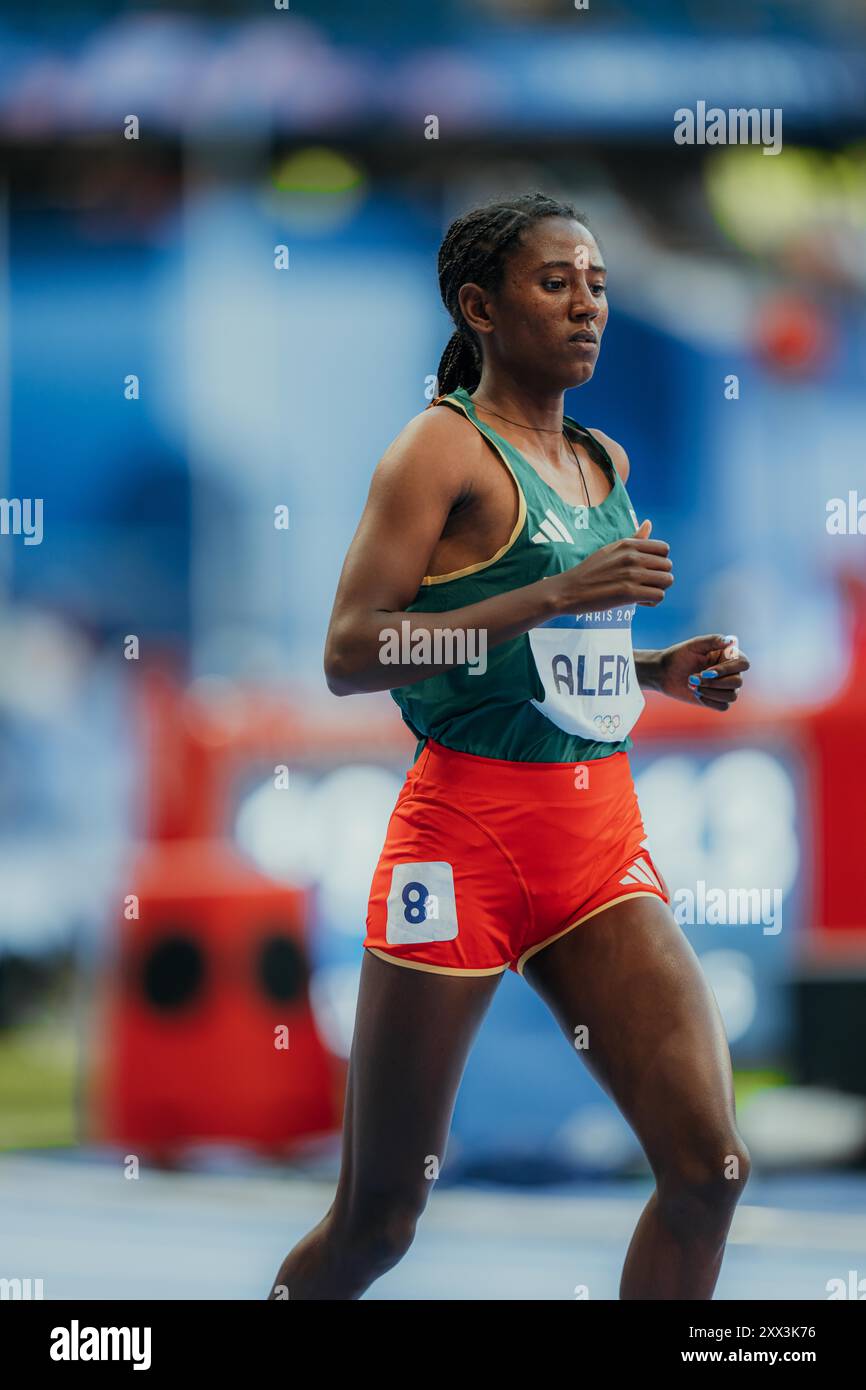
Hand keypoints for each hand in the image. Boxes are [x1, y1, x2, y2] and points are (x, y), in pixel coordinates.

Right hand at [554, 518, 673, 613]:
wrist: (568, 590)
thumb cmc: (589, 571)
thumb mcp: (611, 549)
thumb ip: (634, 539)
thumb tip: (648, 523)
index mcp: (628, 545)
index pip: (664, 548)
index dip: (659, 561)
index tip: (647, 570)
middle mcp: (632, 557)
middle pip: (668, 566)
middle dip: (660, 577)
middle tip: (645, 584)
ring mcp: (631, 574)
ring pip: (667, 581)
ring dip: (658, 589)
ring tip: (643, 593)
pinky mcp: (629, 593)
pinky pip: (659, 596)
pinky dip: (652, 601)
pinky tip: (640, 601)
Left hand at [654, 634, 749, 710]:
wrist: (664, 672)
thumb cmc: (680, 655)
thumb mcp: (695, 645)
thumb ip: (713, 640)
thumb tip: (731, 641)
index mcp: (728, 656)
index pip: (743, 663)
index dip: (728, 669)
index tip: (707, 671)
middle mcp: (730, 672)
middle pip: (738, 682)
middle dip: (714, 682)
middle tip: (693, 678)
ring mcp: (724, 687)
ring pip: (732, 696)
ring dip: (710, 692)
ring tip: (693, 685)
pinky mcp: (716, 700)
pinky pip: (723, 706)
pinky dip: (709, 701)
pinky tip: (697, 694)